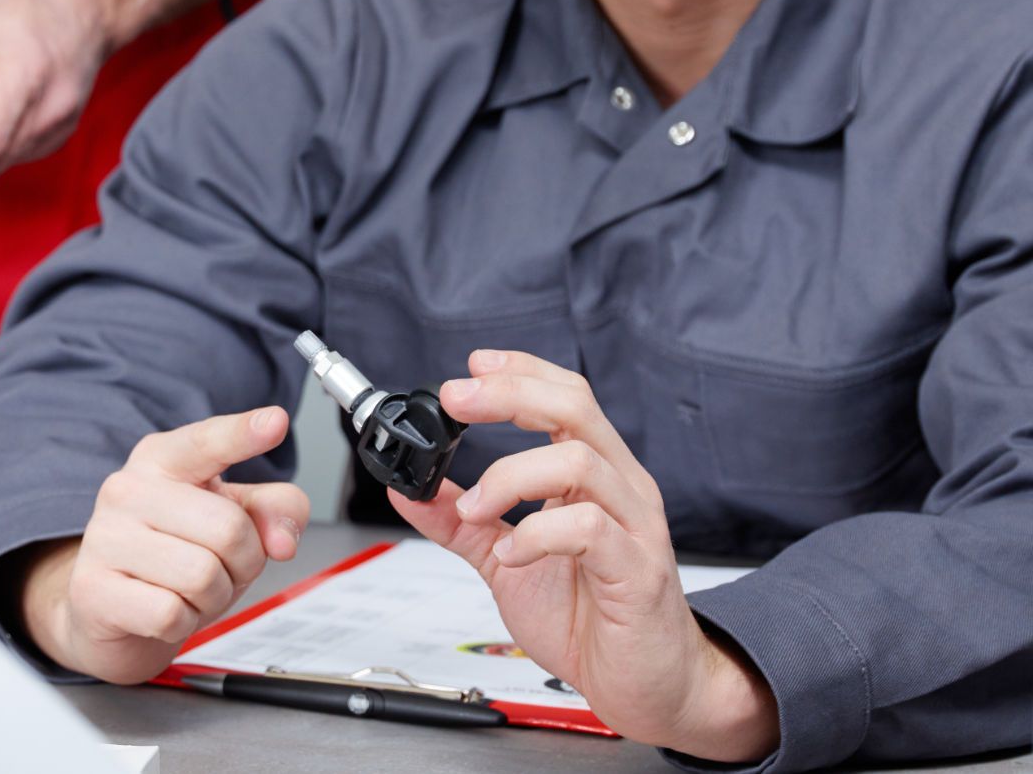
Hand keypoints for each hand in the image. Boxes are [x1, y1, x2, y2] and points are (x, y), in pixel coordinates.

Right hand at [19, 408, 309, 684]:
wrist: (107, 611)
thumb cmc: (176, 554)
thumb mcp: (230, 521)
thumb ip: (272, 511)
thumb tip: (283, 539)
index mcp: (162, 459)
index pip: (207, 442)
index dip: (243, 434)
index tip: (274, 421)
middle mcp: (127, 488)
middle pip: (229, 529)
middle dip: (243, 563)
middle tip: (220, 568)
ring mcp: (104, 536)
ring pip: (202, 576)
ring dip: (213, 598)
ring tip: (190, 592)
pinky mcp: (93, 588)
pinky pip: (171, 614)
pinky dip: (183, 624)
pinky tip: (164, 611)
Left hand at [388, 350, 779, 762]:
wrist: (647, 686)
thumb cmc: (592, 619)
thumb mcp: (506, 562)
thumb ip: (459, 523)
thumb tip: (407, 489)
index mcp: (594, 476)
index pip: (566, 397)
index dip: (520, 372)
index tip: (471, 367)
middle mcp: (620, 489)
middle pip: (574, 407)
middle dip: (509, 394)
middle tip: (456, 401)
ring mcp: (634, 527)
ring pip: (579, 460)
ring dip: (510, 475)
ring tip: (473, 507)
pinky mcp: (637, 571)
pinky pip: (589, 530)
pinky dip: (536, 534)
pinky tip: (511, 553)